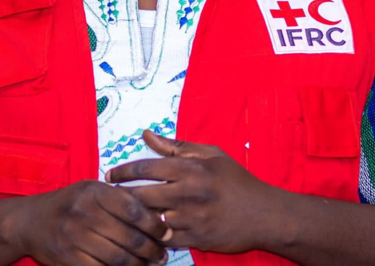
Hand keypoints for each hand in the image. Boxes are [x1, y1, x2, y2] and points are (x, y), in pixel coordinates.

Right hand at [8, 180, 168, 265]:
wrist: (29, 221)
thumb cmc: (71, 204)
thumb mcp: (94, 191)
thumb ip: (122, 200)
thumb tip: (159, 217)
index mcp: (95, 192)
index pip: (134, 210)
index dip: (155, 225)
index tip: (167, 234)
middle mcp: (84, 213)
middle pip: (129, 237)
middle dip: (151, 250)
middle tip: (162, 256)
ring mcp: (73, 237)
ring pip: (117, 257)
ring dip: (139, 265)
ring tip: (150, 265)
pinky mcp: (67, 258)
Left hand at [108, 131, 278, 254]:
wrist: (265, 214)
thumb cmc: (237, 181)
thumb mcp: (212, 155)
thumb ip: (177, 146)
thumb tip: (147, 135)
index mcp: (192, 168)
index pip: (147, 167)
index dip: (123, 171)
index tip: (110, 176)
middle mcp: (189, 192)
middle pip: (141, 196)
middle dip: (121, 198)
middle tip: (110, 199)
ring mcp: (192, 218)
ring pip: (150, 220)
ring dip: (135, 219)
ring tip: (123, 216)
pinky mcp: (195, 239)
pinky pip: (164, 240)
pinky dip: (152, 237)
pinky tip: (145, 234)